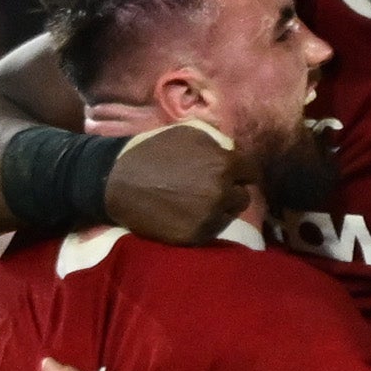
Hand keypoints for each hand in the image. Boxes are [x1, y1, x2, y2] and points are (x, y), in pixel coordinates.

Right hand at [100, 122, 249, 244]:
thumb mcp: (189, 132)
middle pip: (244, 197)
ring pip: (229, 216)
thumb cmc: (154, 151)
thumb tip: (233, 151)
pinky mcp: (194, 237)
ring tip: (200, 202)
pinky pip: (212, 230)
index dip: (242, 171)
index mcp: (224, 164)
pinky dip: (205, 223)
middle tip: (214, 189)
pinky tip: (189, 214)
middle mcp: (221, 193)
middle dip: (232, 191)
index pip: (252, 172)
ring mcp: (208, 218)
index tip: (233, 174)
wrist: (118, 182)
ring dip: (220, 209)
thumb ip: (218, 142)